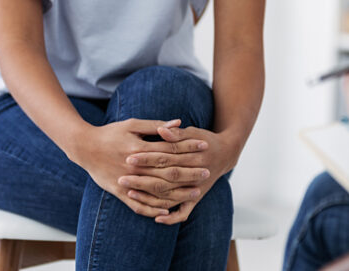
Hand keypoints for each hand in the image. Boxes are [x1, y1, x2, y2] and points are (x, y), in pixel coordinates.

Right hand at [68, 118, 210, 218]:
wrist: (83, 147)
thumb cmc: (110, 133)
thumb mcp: (132, 124)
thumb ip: (155, 125)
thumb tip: (178, 123)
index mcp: (140, 148)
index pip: (170, 149)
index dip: (189, 148)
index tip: (205, 146)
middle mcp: (136, 167)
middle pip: (168, 172)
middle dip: (189, 172)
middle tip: (207, 172)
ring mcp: (127, 181)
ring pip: (157, 191)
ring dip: (178, 193)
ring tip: (196, 193)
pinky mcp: (119, 192)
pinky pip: (138, 205)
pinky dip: (153, 209)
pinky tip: (167, 211)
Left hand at [120, 126, 239, 224]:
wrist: (226, 153)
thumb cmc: (205, 139)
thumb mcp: (193, 132)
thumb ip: (177, 133)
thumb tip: (162, 130)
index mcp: (194, 155)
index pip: (165, 157)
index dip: (147, 157)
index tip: (129, 157)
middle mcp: (196, 173)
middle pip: (165, 178)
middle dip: (143, 178)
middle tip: (122, 177)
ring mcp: (196, 188)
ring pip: (171, 196)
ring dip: (150, 197)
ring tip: (130, 193)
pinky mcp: (197, 198)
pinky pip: (184, 212)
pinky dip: (172, 217)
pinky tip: (157, 218)